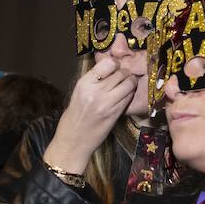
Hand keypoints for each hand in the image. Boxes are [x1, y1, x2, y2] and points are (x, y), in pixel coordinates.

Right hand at [41, 58, 135, 172]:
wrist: (73, 140)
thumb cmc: (75, 116)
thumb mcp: (79, 92)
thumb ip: (94, 79)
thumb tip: (110, 66)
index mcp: (85, 83)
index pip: (108, 63)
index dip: (115, 64)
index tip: (114, 68)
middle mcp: (96, 91)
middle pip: (121, 73)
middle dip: (125, 74)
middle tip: (123, 78)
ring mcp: (107, 103)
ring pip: (129, 84)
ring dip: (130, 83)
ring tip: (126, 86)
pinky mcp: (116, 113)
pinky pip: (129, 97)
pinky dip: (130, 95)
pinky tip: (125, 97)